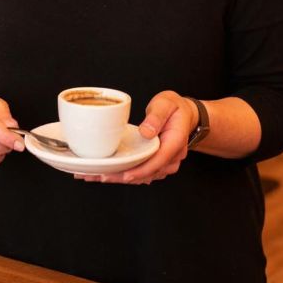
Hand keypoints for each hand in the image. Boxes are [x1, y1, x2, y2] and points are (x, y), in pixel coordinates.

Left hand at [79, 90, 195, 185]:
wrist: (184, 113)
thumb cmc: (174, 108)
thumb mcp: (165, 104)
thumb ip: (156, 117)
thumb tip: (146, 132)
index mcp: (175, 142)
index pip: (158, 161)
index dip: (141, 170)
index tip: (125, 175)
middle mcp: (172, 157)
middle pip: (148, 173)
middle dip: (124, 177)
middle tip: (99, 176)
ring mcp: (166, 163)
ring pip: (144, 176)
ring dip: (122, 178)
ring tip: (98, 176)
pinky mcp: (158, 163)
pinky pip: (143, 173)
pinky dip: (127, 174)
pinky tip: (109, 174)